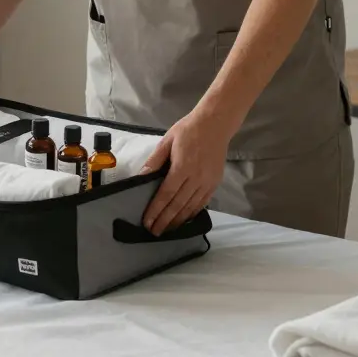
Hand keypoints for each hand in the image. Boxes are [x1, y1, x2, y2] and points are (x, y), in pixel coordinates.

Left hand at [139, 111, 235, 234]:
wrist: (216, 124)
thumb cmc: (189, 130)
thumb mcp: (167, 141)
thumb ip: (154, 161)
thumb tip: (141, 177)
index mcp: (182, 167)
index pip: (166, 194)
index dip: (156, 210)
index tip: (147, 222)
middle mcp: (196, 178)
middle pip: (178, 205)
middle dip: (165, 220)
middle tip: (154, 232)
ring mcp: (207, 182)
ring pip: (190, 207)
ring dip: (178, 221)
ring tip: (166, 230)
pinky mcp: (215, 183)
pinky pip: (202, 203)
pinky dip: (192, 213)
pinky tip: (184, 220)